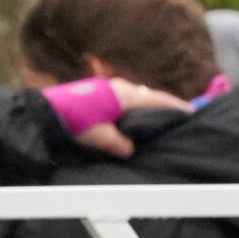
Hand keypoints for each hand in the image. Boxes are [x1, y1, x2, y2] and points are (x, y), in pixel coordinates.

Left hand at [71, 78, 190, 157]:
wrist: (45, 110)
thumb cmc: (74, 121)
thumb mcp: (100, 137)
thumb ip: (119, 144)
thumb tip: (130, 150)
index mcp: (125, 95)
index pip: (159, 99)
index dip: (177, 107)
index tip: (192, 112)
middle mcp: (119, 87)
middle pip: (148, 96)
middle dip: (161, 106)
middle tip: (173, 117)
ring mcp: (106, 87)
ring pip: (133, 97)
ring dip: (144, 107)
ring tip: (152, 119)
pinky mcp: (94, 91)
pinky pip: (120, 99)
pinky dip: (129, 107)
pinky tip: (126, 118)